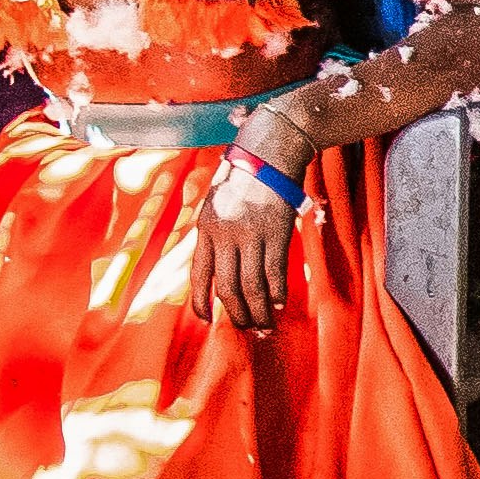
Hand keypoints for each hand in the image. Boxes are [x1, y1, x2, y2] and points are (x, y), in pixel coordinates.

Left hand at [193, 150, 303, 332]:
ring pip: (252, 285)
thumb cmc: (242, 177)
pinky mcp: (277, 231)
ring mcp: (252, 234)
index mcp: (206, 228)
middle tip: (245, 327)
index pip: (199, 275)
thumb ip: (214, 234)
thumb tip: (218, 269)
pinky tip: (280, 305)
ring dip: (258, 310)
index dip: (201, 303)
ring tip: (264, 325)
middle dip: (236, 313)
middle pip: (227, 287)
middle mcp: (225, 234)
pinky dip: (278, 293)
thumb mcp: (216, 204)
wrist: (269, 151)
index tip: (206, 321)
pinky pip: (275, 272)